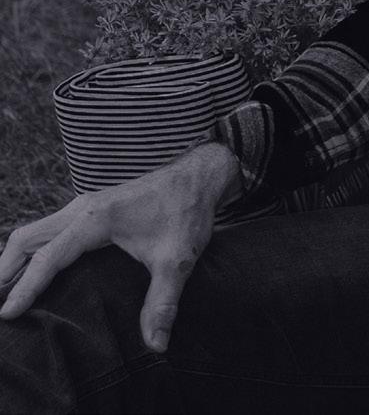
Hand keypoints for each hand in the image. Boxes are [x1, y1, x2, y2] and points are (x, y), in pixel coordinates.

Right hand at [0, 142, 240, 351]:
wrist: (199, 176)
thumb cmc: (187, 212)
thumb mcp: (178, 260)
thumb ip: (163, 301)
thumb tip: (156, 344)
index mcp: (95, 219)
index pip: (48, 257)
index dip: (26, 287)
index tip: (8, 314)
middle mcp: (82, 209)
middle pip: (26, 239)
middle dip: (5, 271)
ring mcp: (83, 207)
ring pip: (34, 232)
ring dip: (14, 260)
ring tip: (5, 293)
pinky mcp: (90, 210)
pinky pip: (48, 230)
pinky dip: (31, 251)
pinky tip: (33, 273)